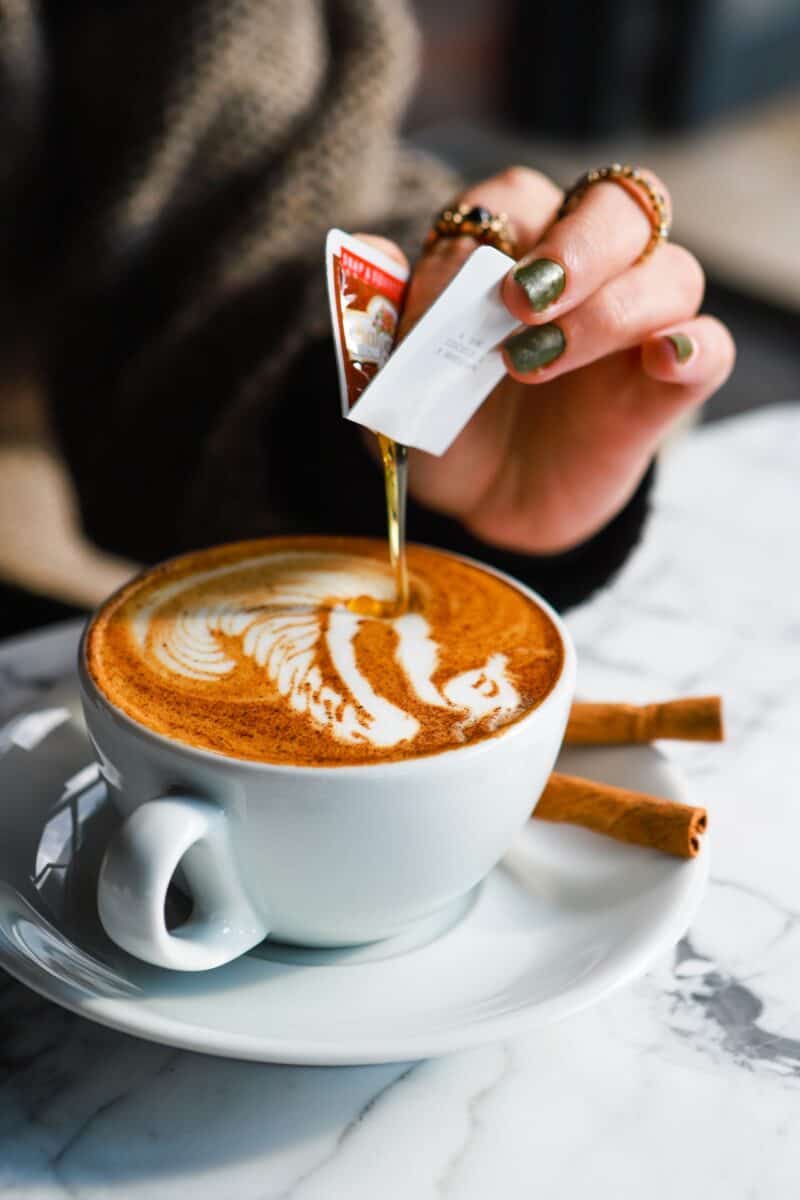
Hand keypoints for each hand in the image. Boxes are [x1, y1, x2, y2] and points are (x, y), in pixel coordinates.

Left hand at [361, 166, 734, 553]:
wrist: (476, 502)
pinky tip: (663, 360)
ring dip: (610, 309)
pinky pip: (709, 348)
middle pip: (617, 205)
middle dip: (574, 245)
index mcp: (515, 247)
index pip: (519, 198)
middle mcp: (587, 270)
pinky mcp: (662, 386)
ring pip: (671, 271)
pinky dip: (695, 347)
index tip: (458, 292)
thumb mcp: (393, 377)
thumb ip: (381, 316)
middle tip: (520, 302)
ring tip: (539, 363)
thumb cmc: (441, 420)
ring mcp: (634, 326)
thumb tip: (364, 250)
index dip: (493, 231)